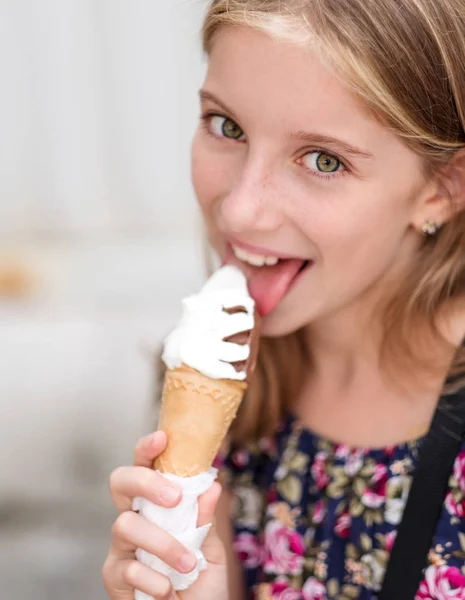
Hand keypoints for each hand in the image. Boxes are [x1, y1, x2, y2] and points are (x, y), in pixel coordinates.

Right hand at [102, 431, 228, 599]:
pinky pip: (126, 568)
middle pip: (120, 482)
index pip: (146, 467)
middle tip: (174, 498)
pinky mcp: (114, 576)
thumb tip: (213, 485)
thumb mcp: (211, 549)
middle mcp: (135, 517)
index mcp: (158, 504)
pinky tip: (169, 590)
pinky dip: (153, 580)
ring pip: (123, 525)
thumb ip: (206, 520)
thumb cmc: (200, 582)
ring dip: (161, 543)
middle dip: (144, 482)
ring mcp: (122, 546)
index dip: (147, 449)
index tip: (163, 438)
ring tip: (188, 564)